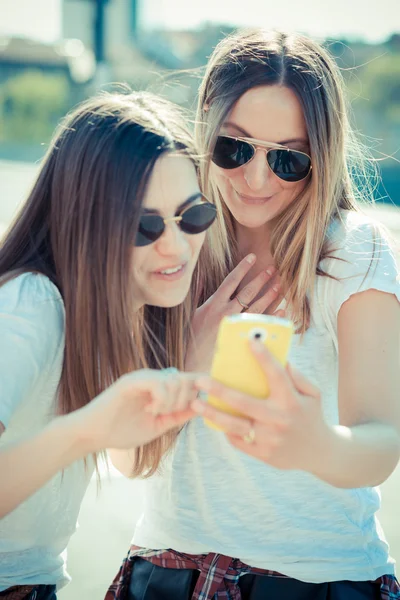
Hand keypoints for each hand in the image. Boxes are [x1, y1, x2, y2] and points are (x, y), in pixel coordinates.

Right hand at [79, 368, 197, 451]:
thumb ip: (177, 416)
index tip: (189, 409)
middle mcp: (153, 378)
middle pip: (186, 379)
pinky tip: (151, 409)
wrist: (94, 434)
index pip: (188, 380)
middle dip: (184, 400)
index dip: (196, 391)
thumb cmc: (122, 431)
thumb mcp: (158, 426)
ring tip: (156, 413)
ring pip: (174, 380)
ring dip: (172, 401)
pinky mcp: (131, 381)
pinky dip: (161, 399)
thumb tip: (200, 407)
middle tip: (168, 414)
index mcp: (160, 387)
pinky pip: (158, 382)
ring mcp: (142, 377)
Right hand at [185, 254, 282, 372]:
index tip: (252, 257)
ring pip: (258, 307)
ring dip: (270, 295)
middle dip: (261, 279)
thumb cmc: (192, 338)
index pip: (231, 281)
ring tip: (280, 285)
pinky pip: (262, 325)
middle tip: (273, 269)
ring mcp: (236, 326)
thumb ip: (198, 294)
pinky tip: (283, 309)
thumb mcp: (192, 313)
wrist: (194, 362)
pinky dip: (274, 316)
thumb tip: (199, 276)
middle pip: (248, 291)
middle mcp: (226, 313)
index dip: (243, 268)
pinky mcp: (243, 338)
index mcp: (213, 305)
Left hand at [191, 341, 327, 472]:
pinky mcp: (263, 454)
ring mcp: (269, 439)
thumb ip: (297, 376)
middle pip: (243, 403)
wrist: (319, 453)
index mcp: (292, 401)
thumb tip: (280, 358)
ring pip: (234, 425)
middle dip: (219, 390)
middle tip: (200, 381)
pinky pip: (238, 440)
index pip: (276, 375)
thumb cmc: (311, 416)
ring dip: (212, 414)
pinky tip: (214, 419)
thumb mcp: (313, 394)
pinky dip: (225, 429)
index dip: (264, 357)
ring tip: (195, 404)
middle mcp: (279, 420)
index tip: (250, 342)